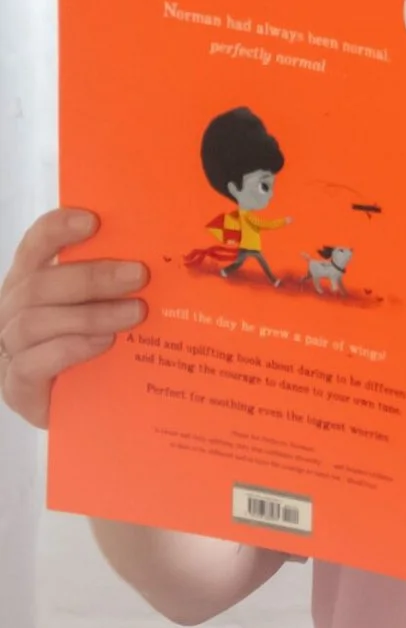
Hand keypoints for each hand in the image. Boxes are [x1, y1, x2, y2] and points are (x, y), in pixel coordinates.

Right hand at [1, 208, 148, 427]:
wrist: (86, 406)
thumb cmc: (97, 345)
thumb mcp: (108, 305)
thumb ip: (120, 280)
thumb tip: (168, 254)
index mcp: (32, 281)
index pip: (34, 245)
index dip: (57, 229)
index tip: (93, 221)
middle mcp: (12, 310)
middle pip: (38, 284)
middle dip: (91, 277)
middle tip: (139, 275)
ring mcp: (9, 348)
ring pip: (34, 321)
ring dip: (89, 314)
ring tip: (135, 314)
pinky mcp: (15, 385)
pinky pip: (33, 362)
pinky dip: (70, 348)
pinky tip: (104, 343)